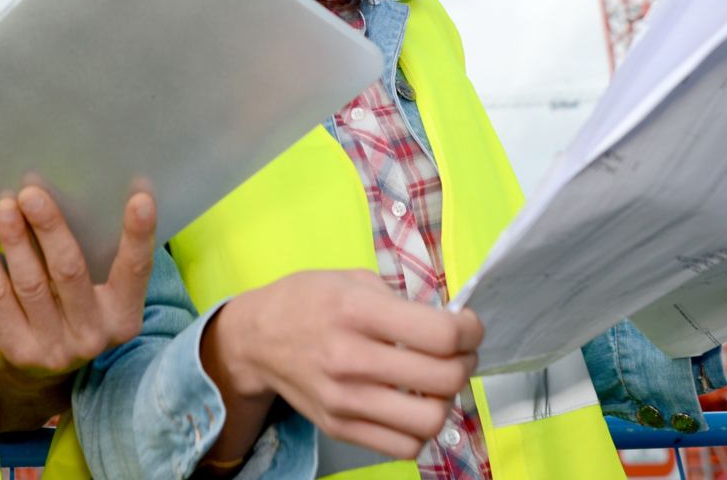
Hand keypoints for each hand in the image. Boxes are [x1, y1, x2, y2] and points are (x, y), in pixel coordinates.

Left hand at [0, 187, 157, 382]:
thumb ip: (98, 256)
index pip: (135, 270)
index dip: (138, 236)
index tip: (140, 200)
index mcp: (123, 315)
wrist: (45, 373)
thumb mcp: (100, 292)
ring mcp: (55, 347)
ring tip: (5, 206)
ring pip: (30, 283)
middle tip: (31, 194)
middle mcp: (93, 335)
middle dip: (50, 228)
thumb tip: (75, 194)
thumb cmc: (77, 310)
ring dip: (14, 240)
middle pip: (70, 272)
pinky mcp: (19, 349)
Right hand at [204, 270, 482, 459]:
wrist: (255, 340)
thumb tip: (449, 326)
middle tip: (458, 354)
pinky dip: (418, 430)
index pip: (441, 335)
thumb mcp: (353, 279)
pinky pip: (403, 447)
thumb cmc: (307, 300)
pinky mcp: (339, 427)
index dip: (470, 332)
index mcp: (358, 311)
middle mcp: (351, 358)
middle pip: (444, 379)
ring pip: (430, 421)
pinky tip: (411, 406)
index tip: (468, 327)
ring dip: (445, 401)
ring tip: (435, 383)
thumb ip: (401, 302)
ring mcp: (344, 400)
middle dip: (465, 364)